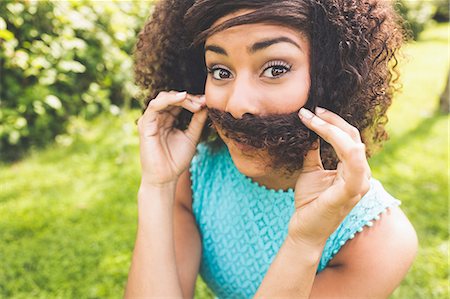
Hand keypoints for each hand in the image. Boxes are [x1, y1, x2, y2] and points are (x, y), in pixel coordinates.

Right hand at [137, 91, 207, 186]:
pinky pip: (154, 106)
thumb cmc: (176, 160)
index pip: (179, 102)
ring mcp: (150, 121)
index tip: (207, 102)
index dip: (193, 100)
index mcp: (167, 119)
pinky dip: (168, 99)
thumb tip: (206, 105)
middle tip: (203, 102)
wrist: (165, 178)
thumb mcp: (191, 137)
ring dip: (181, 98)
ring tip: (196, 103)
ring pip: (163, 98)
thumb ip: (197, 122)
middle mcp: (158, 118)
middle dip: (189, 98)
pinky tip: (182, 98)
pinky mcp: (145, 125)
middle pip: (172, 97)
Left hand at [288, 107, 370, 247]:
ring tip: (312, 119)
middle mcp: (361, 175)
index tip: (311, 112)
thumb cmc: (309, 202)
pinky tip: (323, 132)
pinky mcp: (349, 192)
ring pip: (352, 146)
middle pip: (353, 137)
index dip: (332, 123)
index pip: (349, 138)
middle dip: (331, 121)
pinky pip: (353, 164)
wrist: (304, 230)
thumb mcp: (310, 171)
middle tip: (311, 111)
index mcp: (353, 170)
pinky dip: (341, 144)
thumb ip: (314, 152)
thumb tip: (311, 131)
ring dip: (331, 129)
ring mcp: (358, 184)